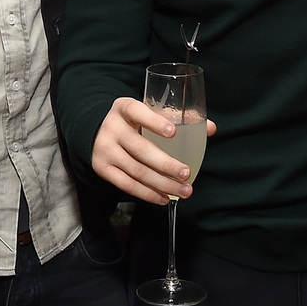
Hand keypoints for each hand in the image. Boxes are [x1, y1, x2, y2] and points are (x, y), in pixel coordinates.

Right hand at [91, 97, 216, 205]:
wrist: (97, 132)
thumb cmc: (132, 122)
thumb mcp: (147, 112)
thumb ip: (177, 118)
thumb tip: (209, 128)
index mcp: (124, 108)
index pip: (138, 112)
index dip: (154, 122)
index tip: (173, 132)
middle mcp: (112, 128)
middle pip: (140, 149)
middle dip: (166, 164)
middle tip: (186, 173)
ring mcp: (105, 149)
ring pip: (136, 171)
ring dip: (162, 184)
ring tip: (183, 190)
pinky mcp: (102, 168)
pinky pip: (127, 185)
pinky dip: (147, 194)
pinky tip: (164, 197)